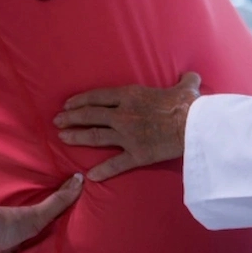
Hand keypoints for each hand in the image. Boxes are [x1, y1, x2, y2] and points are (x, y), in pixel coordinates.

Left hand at [53, 72, 200, 180]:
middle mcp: (123, 114)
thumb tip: (191, 77)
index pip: (97, 97)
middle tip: (57, 121)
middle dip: (71, 117)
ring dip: (77, 136)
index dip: (80, 100)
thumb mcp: (186, 87)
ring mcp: (127, 136)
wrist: (194, 127)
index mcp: (130, 95)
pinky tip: (91, 175)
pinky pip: (115, 164)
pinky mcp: (137, 155)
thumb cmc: (188, 104)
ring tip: (62, 138)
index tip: (68, 104)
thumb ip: (185, 80)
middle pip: (90, 115)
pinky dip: (102, 170)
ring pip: (95, 136)